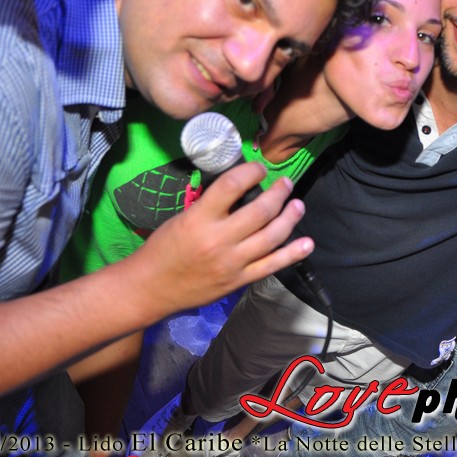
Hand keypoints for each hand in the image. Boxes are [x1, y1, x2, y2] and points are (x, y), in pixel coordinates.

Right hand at [121, 163, 312, 319]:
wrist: (150, 288)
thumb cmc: (163, 250)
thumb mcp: (183, 218)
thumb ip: (211, 207)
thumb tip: (240, 192)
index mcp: (199, 219)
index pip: (231, 186)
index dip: (250, 171)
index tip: (259, 168)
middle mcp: (219, 240)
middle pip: (260, 211)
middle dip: (279, 193)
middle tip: (286, 184)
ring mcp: (232, 262)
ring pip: (272, 236)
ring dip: (290, 217)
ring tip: (297, 205)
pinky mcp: (239, 280)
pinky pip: (272, 265)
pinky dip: (293, 253)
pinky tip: (307, 243)